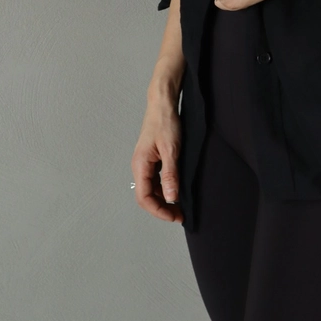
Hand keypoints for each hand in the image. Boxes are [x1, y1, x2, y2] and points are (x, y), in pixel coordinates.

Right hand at [131, 98, 183, 221]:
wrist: (163, 104)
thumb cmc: (165, 122)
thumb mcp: (172, 150)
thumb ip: (170, 175)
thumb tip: (170, 197)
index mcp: (141, 165)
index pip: (144, 197)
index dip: (159, 211)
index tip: (174, 216)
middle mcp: (140, 166)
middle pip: (146, 196)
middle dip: (162, 208)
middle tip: (180, 215)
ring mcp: (145, 163)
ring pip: (151, 189)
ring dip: (164, 200)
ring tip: (180, 206)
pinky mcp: (152, 159)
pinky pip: (155, 180)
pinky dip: (165, 188)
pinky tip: (176, 190)